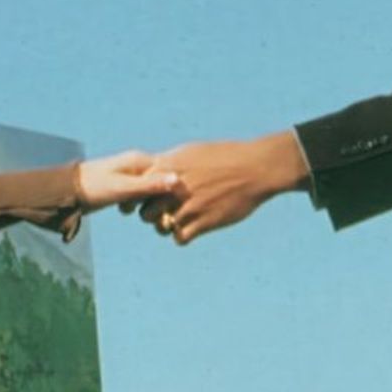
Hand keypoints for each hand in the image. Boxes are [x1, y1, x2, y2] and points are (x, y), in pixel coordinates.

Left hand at [76, 149, 184, 211]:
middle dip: (162, 201)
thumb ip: (149, 185)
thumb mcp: (123, 188)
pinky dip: (141, 205)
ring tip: (135, 212)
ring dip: (151, 205)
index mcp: (141, 161)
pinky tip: (132, 212)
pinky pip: (142, 197)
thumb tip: (177, 181)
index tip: (173, 205)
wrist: (66, 190)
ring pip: (154, 192)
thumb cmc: (93, 187)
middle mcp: (139, 166)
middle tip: (149, 212)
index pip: (171, 172)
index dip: (176, 190)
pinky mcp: (125, 187)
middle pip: (164, 183)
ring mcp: (132, 176)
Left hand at [139, 132, 309, 244]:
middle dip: (151, 215)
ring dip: (166, 227)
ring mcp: (188, 206)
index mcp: (168, 168)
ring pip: (160, 227)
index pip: (137, 188)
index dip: (138, 198)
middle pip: (144, 212)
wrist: (255, 168)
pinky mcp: (204, 222)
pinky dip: (183, 237)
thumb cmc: (225, 156)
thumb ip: (170, 163)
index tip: (146, 201)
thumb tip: (156, 167)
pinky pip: (180, 238)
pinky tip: (192, 229)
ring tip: (178, 222)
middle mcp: (173, 188)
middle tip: (165, 213)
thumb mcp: (192, 152)